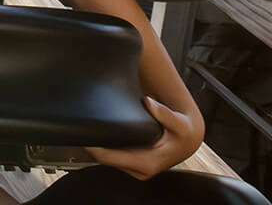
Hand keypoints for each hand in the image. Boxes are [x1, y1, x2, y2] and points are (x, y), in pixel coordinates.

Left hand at [89, 96, 204, 178]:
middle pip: (104, 160)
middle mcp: (140, 170)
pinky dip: (107, 147)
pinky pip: (113, 157)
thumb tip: (148, 102)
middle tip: (83, 125)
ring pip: (107, 159)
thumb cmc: (183, 132)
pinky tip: (103, 134)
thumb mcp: (179, 122)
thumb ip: (164, 113)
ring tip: (91, 127)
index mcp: (147, 163)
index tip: (83, 131)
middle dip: (92, 144)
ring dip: (99, 146)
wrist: (188, 140)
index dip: (92, 146)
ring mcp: (136, 170)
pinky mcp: (133, 166)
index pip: (108, 158)